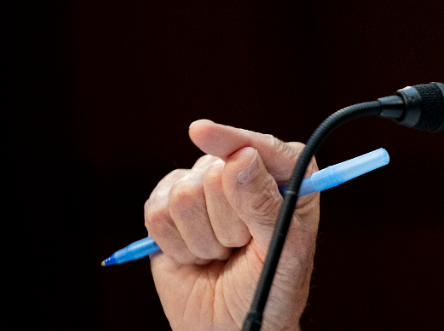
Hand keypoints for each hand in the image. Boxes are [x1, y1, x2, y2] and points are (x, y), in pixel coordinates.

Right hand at [144, 120, 319, 330]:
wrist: (231, 328)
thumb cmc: (271, 289)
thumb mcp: (282, 249)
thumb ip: (263, 204)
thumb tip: (240, 157)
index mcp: (287, 178)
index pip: (262, 147)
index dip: (231, 139)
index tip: (202, 133)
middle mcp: (244, 175)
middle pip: (215, 171)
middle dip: (226, 221)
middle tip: (241, 247)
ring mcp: (205, 190)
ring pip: (183, 193)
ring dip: (202, 238)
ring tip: (220, 254)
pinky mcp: (169, 209)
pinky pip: (156, 212)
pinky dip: (174, 244)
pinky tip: (194, 256)